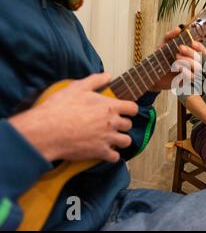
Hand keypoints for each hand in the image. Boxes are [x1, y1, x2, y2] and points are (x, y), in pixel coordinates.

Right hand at [9, 73, 137, 162]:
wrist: (47, 130)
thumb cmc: (60, 108)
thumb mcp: (77, 88)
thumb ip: (95, 80)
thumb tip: (107, 75)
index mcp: (109, 107)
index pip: (133, 108)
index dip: (129, 109)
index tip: (124, 111)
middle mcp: (112, 123)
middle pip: (129, 125)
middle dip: (122, 124)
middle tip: (112, 124)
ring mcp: (107, 139)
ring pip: (126, 141)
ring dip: (120, 140)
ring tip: (112, 138)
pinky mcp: (99, 152)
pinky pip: (115, 157)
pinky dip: (112, 156)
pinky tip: (105, 152)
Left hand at [151, 27, 205, 89]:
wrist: (151, 71)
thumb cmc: (160, 57)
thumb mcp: (164, 44)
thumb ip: (170, 36)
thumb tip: (178, 29)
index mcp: (188, 52)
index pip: (200, 49)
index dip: (200, 46)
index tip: (193, 43)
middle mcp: (191, 61)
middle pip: (199, 57)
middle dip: (190, 52)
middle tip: (180, 48)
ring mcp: (189, 71)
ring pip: (197, 67)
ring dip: (187, 61)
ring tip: (176, 57)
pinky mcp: (186, 80)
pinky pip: (191, 76)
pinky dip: (186, 72)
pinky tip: (178, 68)